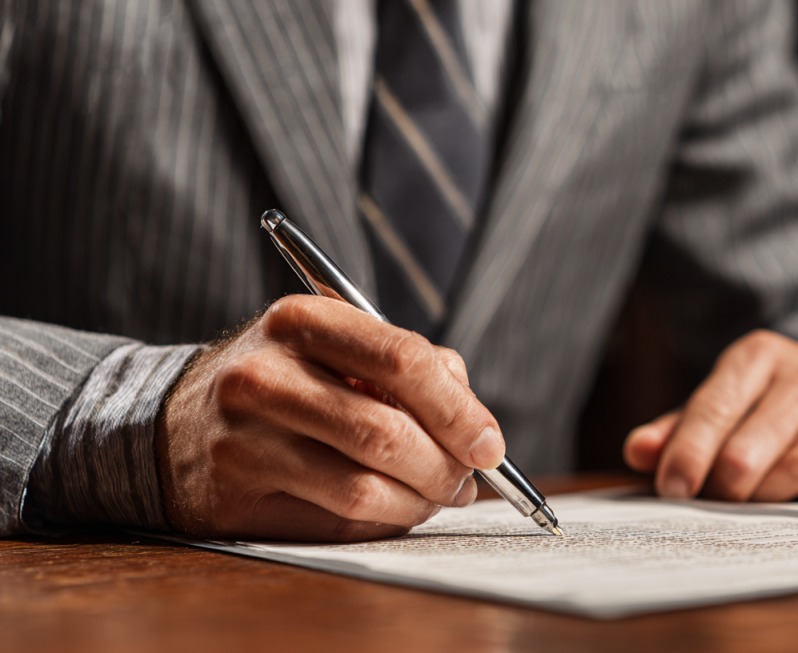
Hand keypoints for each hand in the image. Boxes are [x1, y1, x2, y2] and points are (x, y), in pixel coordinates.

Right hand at [156, 295, 504, 540]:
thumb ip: (407, 368)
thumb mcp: (333, 347)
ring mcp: (244, 436)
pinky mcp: (235, 492)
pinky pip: (336, 519)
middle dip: (445, 465)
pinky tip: (392, 509)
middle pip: (388, 430)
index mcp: (301, 319)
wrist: (172, 424)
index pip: (403, 359)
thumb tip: (474, 424)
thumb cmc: (281, 383)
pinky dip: (383, 520)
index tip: (490, 443)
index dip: (459, 409)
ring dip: (418, 500)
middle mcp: (265, 374)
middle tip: (467, 480)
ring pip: (365, 484)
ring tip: (434, 497)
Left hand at [623, 330, 797, 501]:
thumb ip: (678, 429)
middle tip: (716, 502)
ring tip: (755, 502)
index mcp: (758, 356)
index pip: (713, 409)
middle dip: (723, 488)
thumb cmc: (779, 407)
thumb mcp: (727, 404)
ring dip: (765, 500)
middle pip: (746, 451)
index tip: (672, 489)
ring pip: (792, 474)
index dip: (688, 455)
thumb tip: (638, 452)